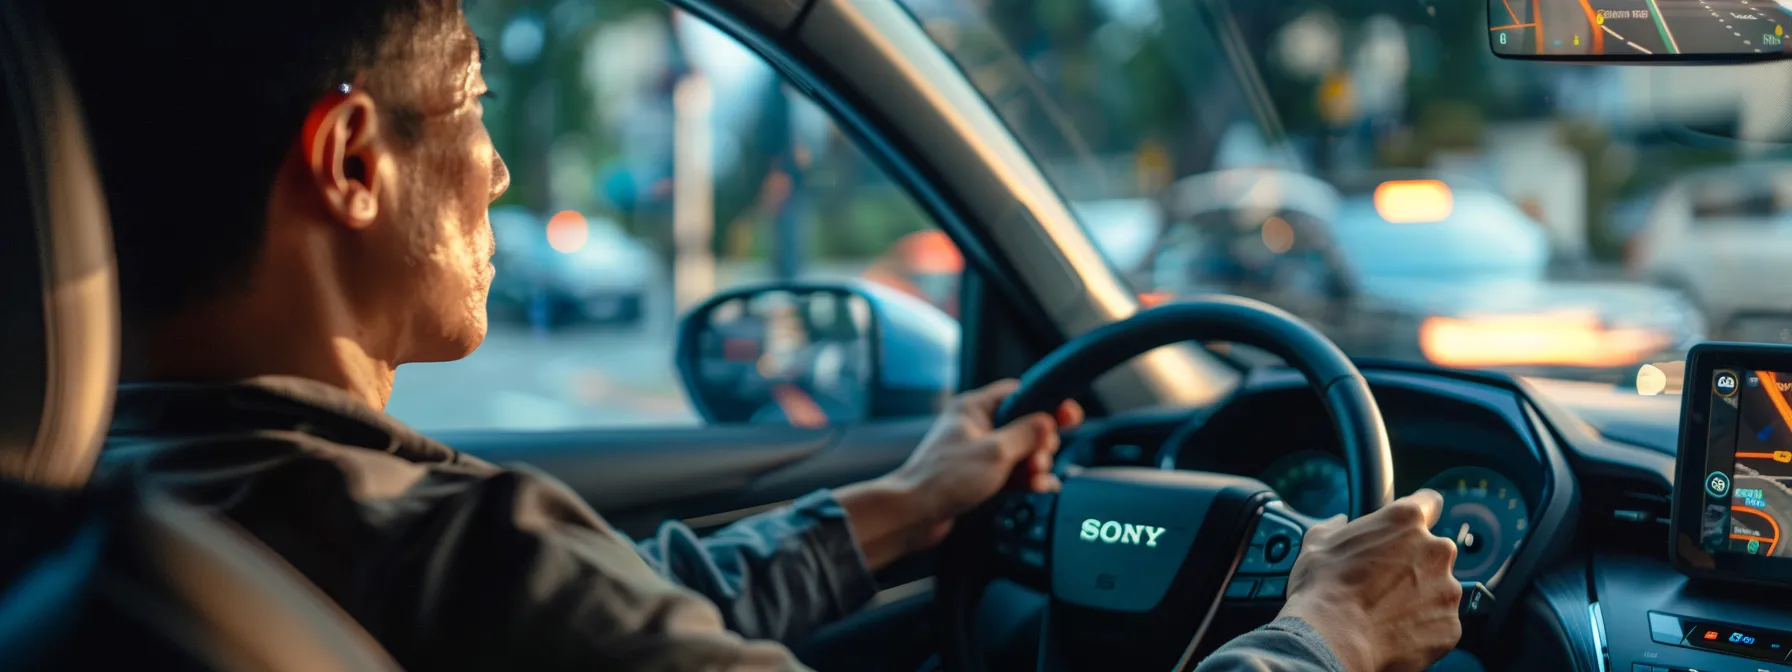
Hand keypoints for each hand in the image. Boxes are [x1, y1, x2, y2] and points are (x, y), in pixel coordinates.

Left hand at [836, 379, 1081, 568]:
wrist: (913, 515)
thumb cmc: (942, 479)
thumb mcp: (995, 452)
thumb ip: (1027, 434)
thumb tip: (1049, 421)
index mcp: (974, 408)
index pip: (1019, 393)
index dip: (1046, 404)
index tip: (1068, 416)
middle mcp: (975, 426)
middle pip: (1025, 426)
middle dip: (1041, 444)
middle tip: (1041, 457)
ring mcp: (977, 453)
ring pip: (1021, 453)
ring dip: (1035, 465)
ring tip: (1036, 477)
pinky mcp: (978, 477)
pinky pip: (1011, 473)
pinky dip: (1026, 480)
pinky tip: (1038, 488)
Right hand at [1279, 490, 1461, 671]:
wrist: (1333, 639)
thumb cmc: (1323, 587)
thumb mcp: (1317, 543)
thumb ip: (1336, 527)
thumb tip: (1339, 523)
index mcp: (1406, 521)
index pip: (1430, 502)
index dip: (1419, 513)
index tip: (1410, 527)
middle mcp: (1435, 550)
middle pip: (1434, 551)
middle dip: (1415, 563)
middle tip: (1384, 581)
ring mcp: (1447, 589)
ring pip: (1439, 588)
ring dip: (1419, 596)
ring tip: (1386, 611)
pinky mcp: (1450, 625)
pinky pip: (1439, 622)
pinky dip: (1422, 626)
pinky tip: (1394, 631)